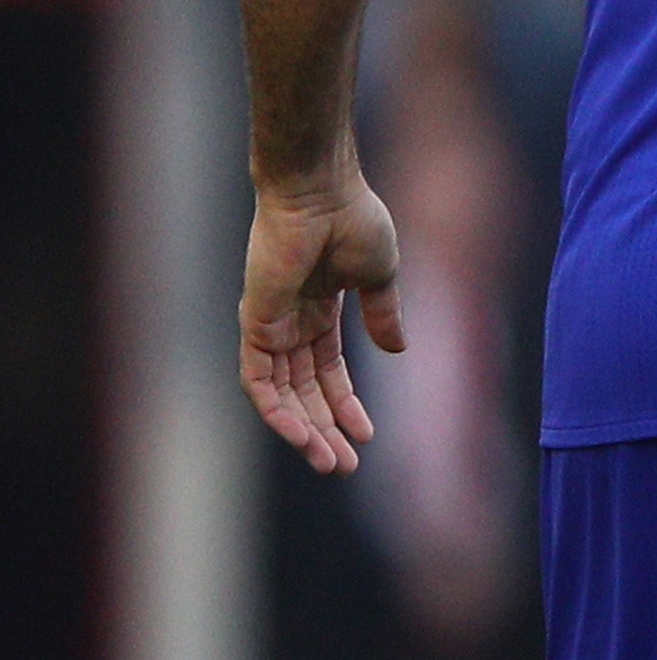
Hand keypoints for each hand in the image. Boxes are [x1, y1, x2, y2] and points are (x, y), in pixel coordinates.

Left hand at [241, 177, 406, 472]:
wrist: (321, 193)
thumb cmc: (352, 219)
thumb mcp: (379, 276)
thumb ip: (383, 314)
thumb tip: (397, 350)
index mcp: (320, 309)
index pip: (328, 371)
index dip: (346, 405)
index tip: (367, 436)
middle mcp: (291, 321)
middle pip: (304, 390)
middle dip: (324, 429)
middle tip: (345, 466)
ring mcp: (270, 324)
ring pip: (281, 394)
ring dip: (303, 430)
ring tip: (329, 461)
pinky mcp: (256, 323)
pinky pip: (258, 380)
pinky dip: (275, 411)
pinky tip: (299, 435)